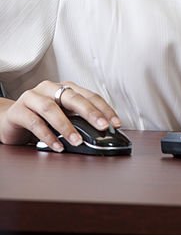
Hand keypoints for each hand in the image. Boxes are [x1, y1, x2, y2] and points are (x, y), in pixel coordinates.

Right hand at [0, 80, 121, 150]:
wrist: (8, 121)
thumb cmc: (40, 118)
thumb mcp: (62, 117)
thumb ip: (78, 121)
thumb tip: (101, 134)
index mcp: (64, 88)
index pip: (89, 95)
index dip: (104, 109)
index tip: (115, 123)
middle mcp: (50, 89)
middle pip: (72, 97)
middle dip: (90, 112)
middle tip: (102, 127)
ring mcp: (32, 97)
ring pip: (51, 108)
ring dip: (67, 126)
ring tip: (77, 141)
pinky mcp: (18, 110)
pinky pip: (34, 122)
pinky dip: (47, 135)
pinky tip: (56, 146)